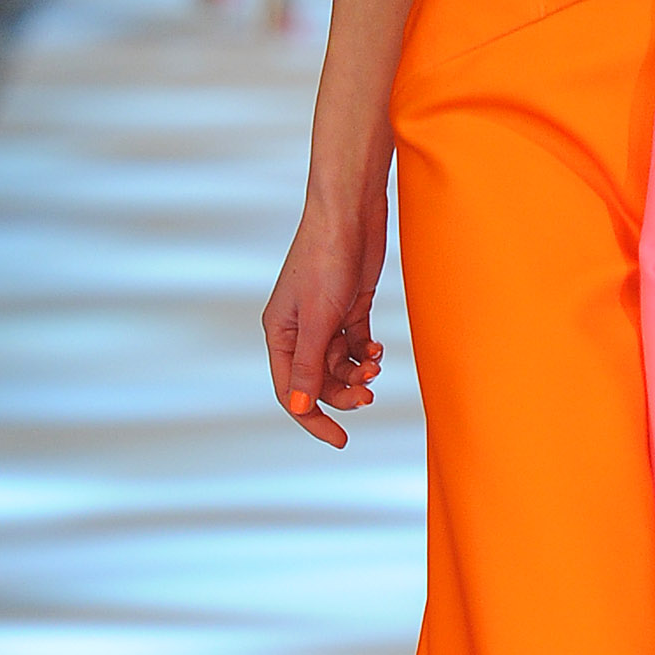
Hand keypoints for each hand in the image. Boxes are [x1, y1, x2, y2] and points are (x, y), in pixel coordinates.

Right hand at [262, 190, 389, 445]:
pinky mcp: (346, 309)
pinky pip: (355, 345)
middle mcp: (297, 330)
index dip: (313, 418)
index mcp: (279, 334)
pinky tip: (376, 349)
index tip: (340, 439)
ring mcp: (322, 320)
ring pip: (339, 365)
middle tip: (369, 394)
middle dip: (343, 392)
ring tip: (374, 365)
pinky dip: (366, 353)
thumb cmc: (325, 260)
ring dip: (358, 373)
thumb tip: (298, 406)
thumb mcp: (316, 320)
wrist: (350, 215)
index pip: (290, 390)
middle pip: (318, 381)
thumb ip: (308, 365)